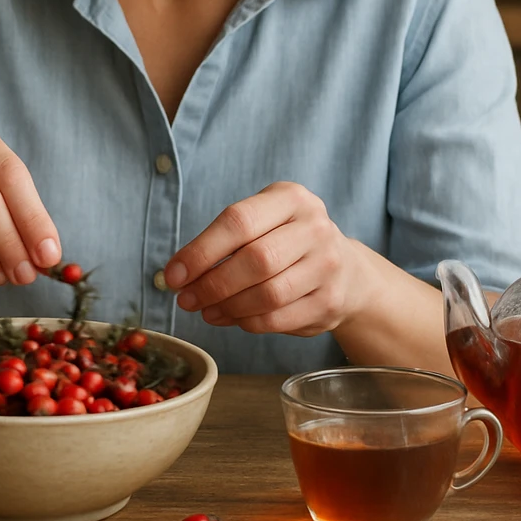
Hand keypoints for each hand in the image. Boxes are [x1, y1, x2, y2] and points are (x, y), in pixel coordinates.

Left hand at [164, 182, 377, 336]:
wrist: (347, 272)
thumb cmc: (288, 243)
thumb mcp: (264, 222)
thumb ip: (225, 240)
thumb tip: (178, 274)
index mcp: (291, 198)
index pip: (238, 221)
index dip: (201, 251)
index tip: (174, 275)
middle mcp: (315, 227)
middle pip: (255, 260)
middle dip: (212, 284)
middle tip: (186, 299)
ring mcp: (327, 265)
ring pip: (268, 294)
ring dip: (228, 307)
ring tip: (207, 310)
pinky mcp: (330, 301)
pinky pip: (278, 318)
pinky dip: (247, 322)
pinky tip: (232, 318)